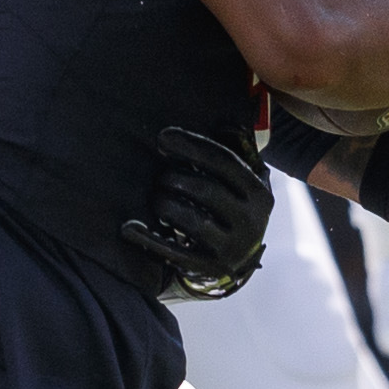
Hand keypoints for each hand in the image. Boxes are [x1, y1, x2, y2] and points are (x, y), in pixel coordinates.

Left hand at [120, 126, 274, 297]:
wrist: (239, 258)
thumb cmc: (232, 206)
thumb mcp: (243, 180)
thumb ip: (234, 150)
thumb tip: (222, 121)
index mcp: (259, 193)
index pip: (224, 162)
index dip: (191, 146)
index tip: (162, 138)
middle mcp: (250, 222)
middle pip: (206, 190)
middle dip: (175, 178)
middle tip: (160, 176)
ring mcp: (231, 249)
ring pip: (191, 221)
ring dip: (164, 203)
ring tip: (156, 197)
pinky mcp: (208, 268)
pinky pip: (174, 253)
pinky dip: (148, 240)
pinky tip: (129, 228)